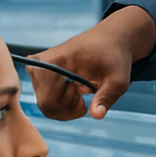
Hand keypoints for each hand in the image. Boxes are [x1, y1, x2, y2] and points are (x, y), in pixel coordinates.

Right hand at [29, 7, 155, 120]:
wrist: (110, 41)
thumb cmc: (114, 57)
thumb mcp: (117, 80)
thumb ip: (106, 97)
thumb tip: (97, 115)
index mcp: (53, 61)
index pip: (48, 100)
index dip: (68, 107)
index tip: (85, 95)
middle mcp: (39, 64)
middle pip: (46, 105)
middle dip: (68, 107)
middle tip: (86, 93)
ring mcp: (38, 69)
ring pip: (47, 105)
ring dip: (68, 104)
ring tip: (83, 88)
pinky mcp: (41, 74)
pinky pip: (47, 99)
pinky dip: (63, 101)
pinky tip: (77, 89)